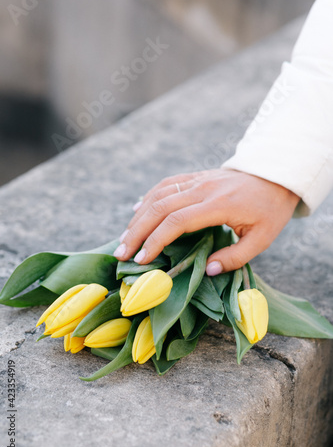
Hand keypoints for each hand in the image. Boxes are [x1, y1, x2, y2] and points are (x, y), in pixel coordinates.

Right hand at [113, 168, 299, 274]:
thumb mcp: (263, 238)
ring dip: (138, 217)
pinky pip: (165, 185)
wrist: (275, 175)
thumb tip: (207, 270)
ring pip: (158, 194)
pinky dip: (147, 198)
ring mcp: (197, 179)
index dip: (156, 240)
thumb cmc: (270, 211)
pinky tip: (136, 211)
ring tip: (124, 238)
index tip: (142, 259)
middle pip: (160, 207)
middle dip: (137, 232)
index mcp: (219, 205)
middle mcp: (203, 189)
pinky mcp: (195, 176)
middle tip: (121, 253)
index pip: (177, 221)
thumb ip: (235, 256)